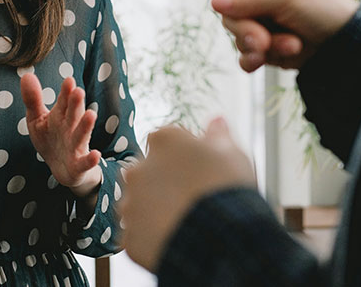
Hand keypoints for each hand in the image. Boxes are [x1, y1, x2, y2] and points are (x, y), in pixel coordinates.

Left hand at [20, 74, 102, 197]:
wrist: (62, 169)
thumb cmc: (50, 139)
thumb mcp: (37, 119)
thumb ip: (33, 99)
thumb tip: (26, 75)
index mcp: (61, 115)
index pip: (64, 101)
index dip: (66, 92)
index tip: (68, 80)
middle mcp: (71, 128)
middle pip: (73, 114)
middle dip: (76, 104)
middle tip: (78, 91)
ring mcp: (76, 146)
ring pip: (81, 135)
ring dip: (86, 126)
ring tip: (91, 114)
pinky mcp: (79, 164)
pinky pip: (85, 162)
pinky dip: (91, 159)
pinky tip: (96, 154)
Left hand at [120, 118, 255, 271]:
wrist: (221, 239)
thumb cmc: (227, 189)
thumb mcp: (231, 153)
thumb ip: (218, 135)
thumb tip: (217, 121)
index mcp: (163, 140)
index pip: (167, 140)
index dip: (185, 155)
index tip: (200, 169)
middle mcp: (138, 167)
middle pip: (149, 171)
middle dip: (165, 181)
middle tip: (192, 197)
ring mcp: (131, 203)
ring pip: (140, 203)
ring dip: (155, 209)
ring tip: (184, 221)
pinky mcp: (129, 236)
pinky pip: (140, 235)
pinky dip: (153, 237)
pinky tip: (176, 239)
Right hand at [175, 0, 358, 70]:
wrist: (343, 43)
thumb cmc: (321, 7)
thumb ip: (248, 2)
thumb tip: (213, 3)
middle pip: (227, 14)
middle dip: (246, 30)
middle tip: (265, 41)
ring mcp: (259, 22)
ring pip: (236, 37)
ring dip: (259, 46)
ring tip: (289, 46)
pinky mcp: (264, 47)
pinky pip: (244, 55)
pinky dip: (256, 60)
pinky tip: (270, 61)